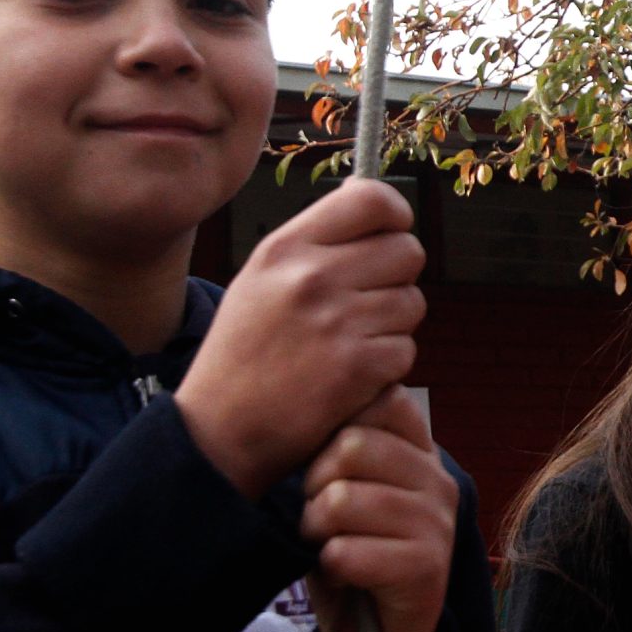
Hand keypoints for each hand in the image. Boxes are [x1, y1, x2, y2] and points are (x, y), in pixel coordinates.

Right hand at [176, 178, 425, 496]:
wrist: (219, 431)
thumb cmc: (243, 355)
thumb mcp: (259, 281)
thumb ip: (312, 242)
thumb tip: (367, 200)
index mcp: (285, 248)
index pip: (371, 200)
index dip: (395, 216)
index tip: (391, 234)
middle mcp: (311, 277)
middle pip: (407, 250)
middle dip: (398, 278)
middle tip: (369, 303)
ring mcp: (336, 322)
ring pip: (412, 303)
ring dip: (393, 326)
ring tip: (351, 343)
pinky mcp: (357, 368)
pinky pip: (405, 350)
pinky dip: (387, 367)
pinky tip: (351, 376)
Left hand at [299, 386, 455, 631]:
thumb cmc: (350, 557)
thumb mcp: (341, 491)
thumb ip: (336, 450)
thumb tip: (301, 411)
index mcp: (420, 454)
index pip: (383, 400)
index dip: (336, 428)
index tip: (326, 468)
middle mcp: (437, 481)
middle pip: (353, 446)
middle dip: (314, 484)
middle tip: (317, 517)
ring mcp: (438, 524)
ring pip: (343, 499)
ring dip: (315, 530)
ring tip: (325, 546)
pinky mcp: (427, 569)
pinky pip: (347, 551)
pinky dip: (329, 566)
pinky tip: (343, 576)